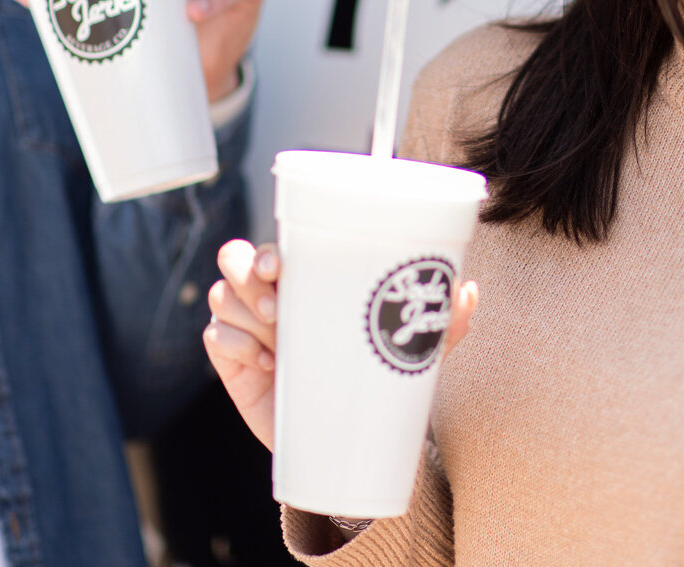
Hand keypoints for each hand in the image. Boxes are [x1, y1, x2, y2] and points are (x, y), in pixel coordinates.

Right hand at [203, 239, 478, 454]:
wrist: (342, 439)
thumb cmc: (369, 376)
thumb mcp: (407, 350)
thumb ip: (439, 323)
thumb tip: (468, 292)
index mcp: (306, 279)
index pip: (272, 245)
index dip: (266, 247)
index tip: (280, 264)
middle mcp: (271, 295)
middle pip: (234, 259)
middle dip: (248, 276)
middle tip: (277, 308)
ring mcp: (249, 327)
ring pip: (223, 296)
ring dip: (243, 312)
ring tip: (276, 342)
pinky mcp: (232, 360)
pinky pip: (215, 337)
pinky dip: (235, 346)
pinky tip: (265, 366)